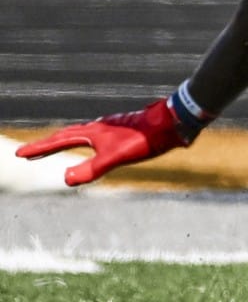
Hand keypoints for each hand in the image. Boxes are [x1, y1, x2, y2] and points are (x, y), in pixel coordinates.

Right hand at [14, 96, 194, 185]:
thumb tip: (65, 179)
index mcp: (94, 132)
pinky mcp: (124, 130)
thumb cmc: (146, 138)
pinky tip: (93, 143)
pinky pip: (96, 136)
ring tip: (53, 147)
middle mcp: (100, 127)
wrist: (174, 121)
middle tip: (28, 153)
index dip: (39, 148)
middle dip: (47, 145)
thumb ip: (92, 168)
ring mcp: (112, 128)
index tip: (19, 153)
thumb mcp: (117, 157)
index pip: (60, 141)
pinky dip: (84, 141)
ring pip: (82, 134)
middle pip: (67, 136)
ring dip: (64, 141)